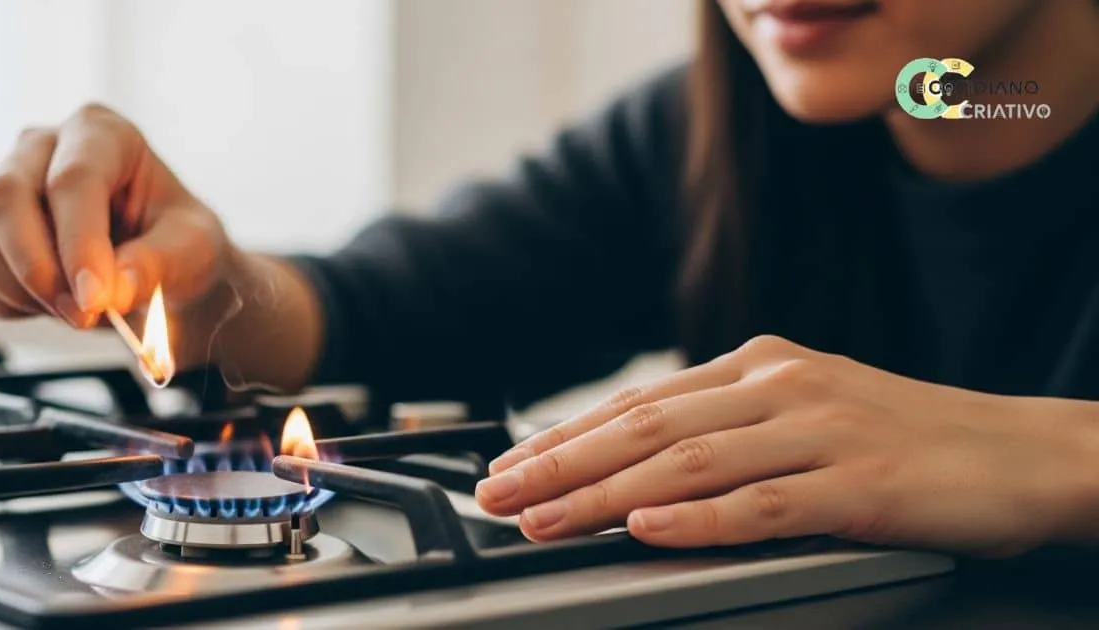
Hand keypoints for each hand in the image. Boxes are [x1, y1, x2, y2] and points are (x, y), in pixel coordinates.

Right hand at [0, 103, 231, 327]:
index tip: (96, 299)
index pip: (73, 181)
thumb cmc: (182, 246)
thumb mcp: (196, 249)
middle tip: (83, 315)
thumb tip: (115, 289)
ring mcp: (2, 185)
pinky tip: (51, 306)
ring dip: (19, 290)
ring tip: (77, 311)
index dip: (80, 244)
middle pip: (4, 197)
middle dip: (39, 269)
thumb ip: (159, 263)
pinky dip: (5, 303)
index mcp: (102, 133)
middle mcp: (42, 148)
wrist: (165, 272)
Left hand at [477, 335, 1098, 556]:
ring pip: (691, 463)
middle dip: (562, 464)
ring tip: (545, 519)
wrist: (1018, 451)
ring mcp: (820, 432)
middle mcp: (780, 387)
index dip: (566, 436)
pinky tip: (649, 530)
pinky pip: (766, 504)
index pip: (641, 403)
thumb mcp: (802, 411)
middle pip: (647, 427)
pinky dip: (701, 520)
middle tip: (498, 495)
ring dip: (606, 494)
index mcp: (760, 367)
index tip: (508, 466)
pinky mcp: (861, 485)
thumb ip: (723, 426)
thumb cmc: (902, 438)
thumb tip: (633, 461)